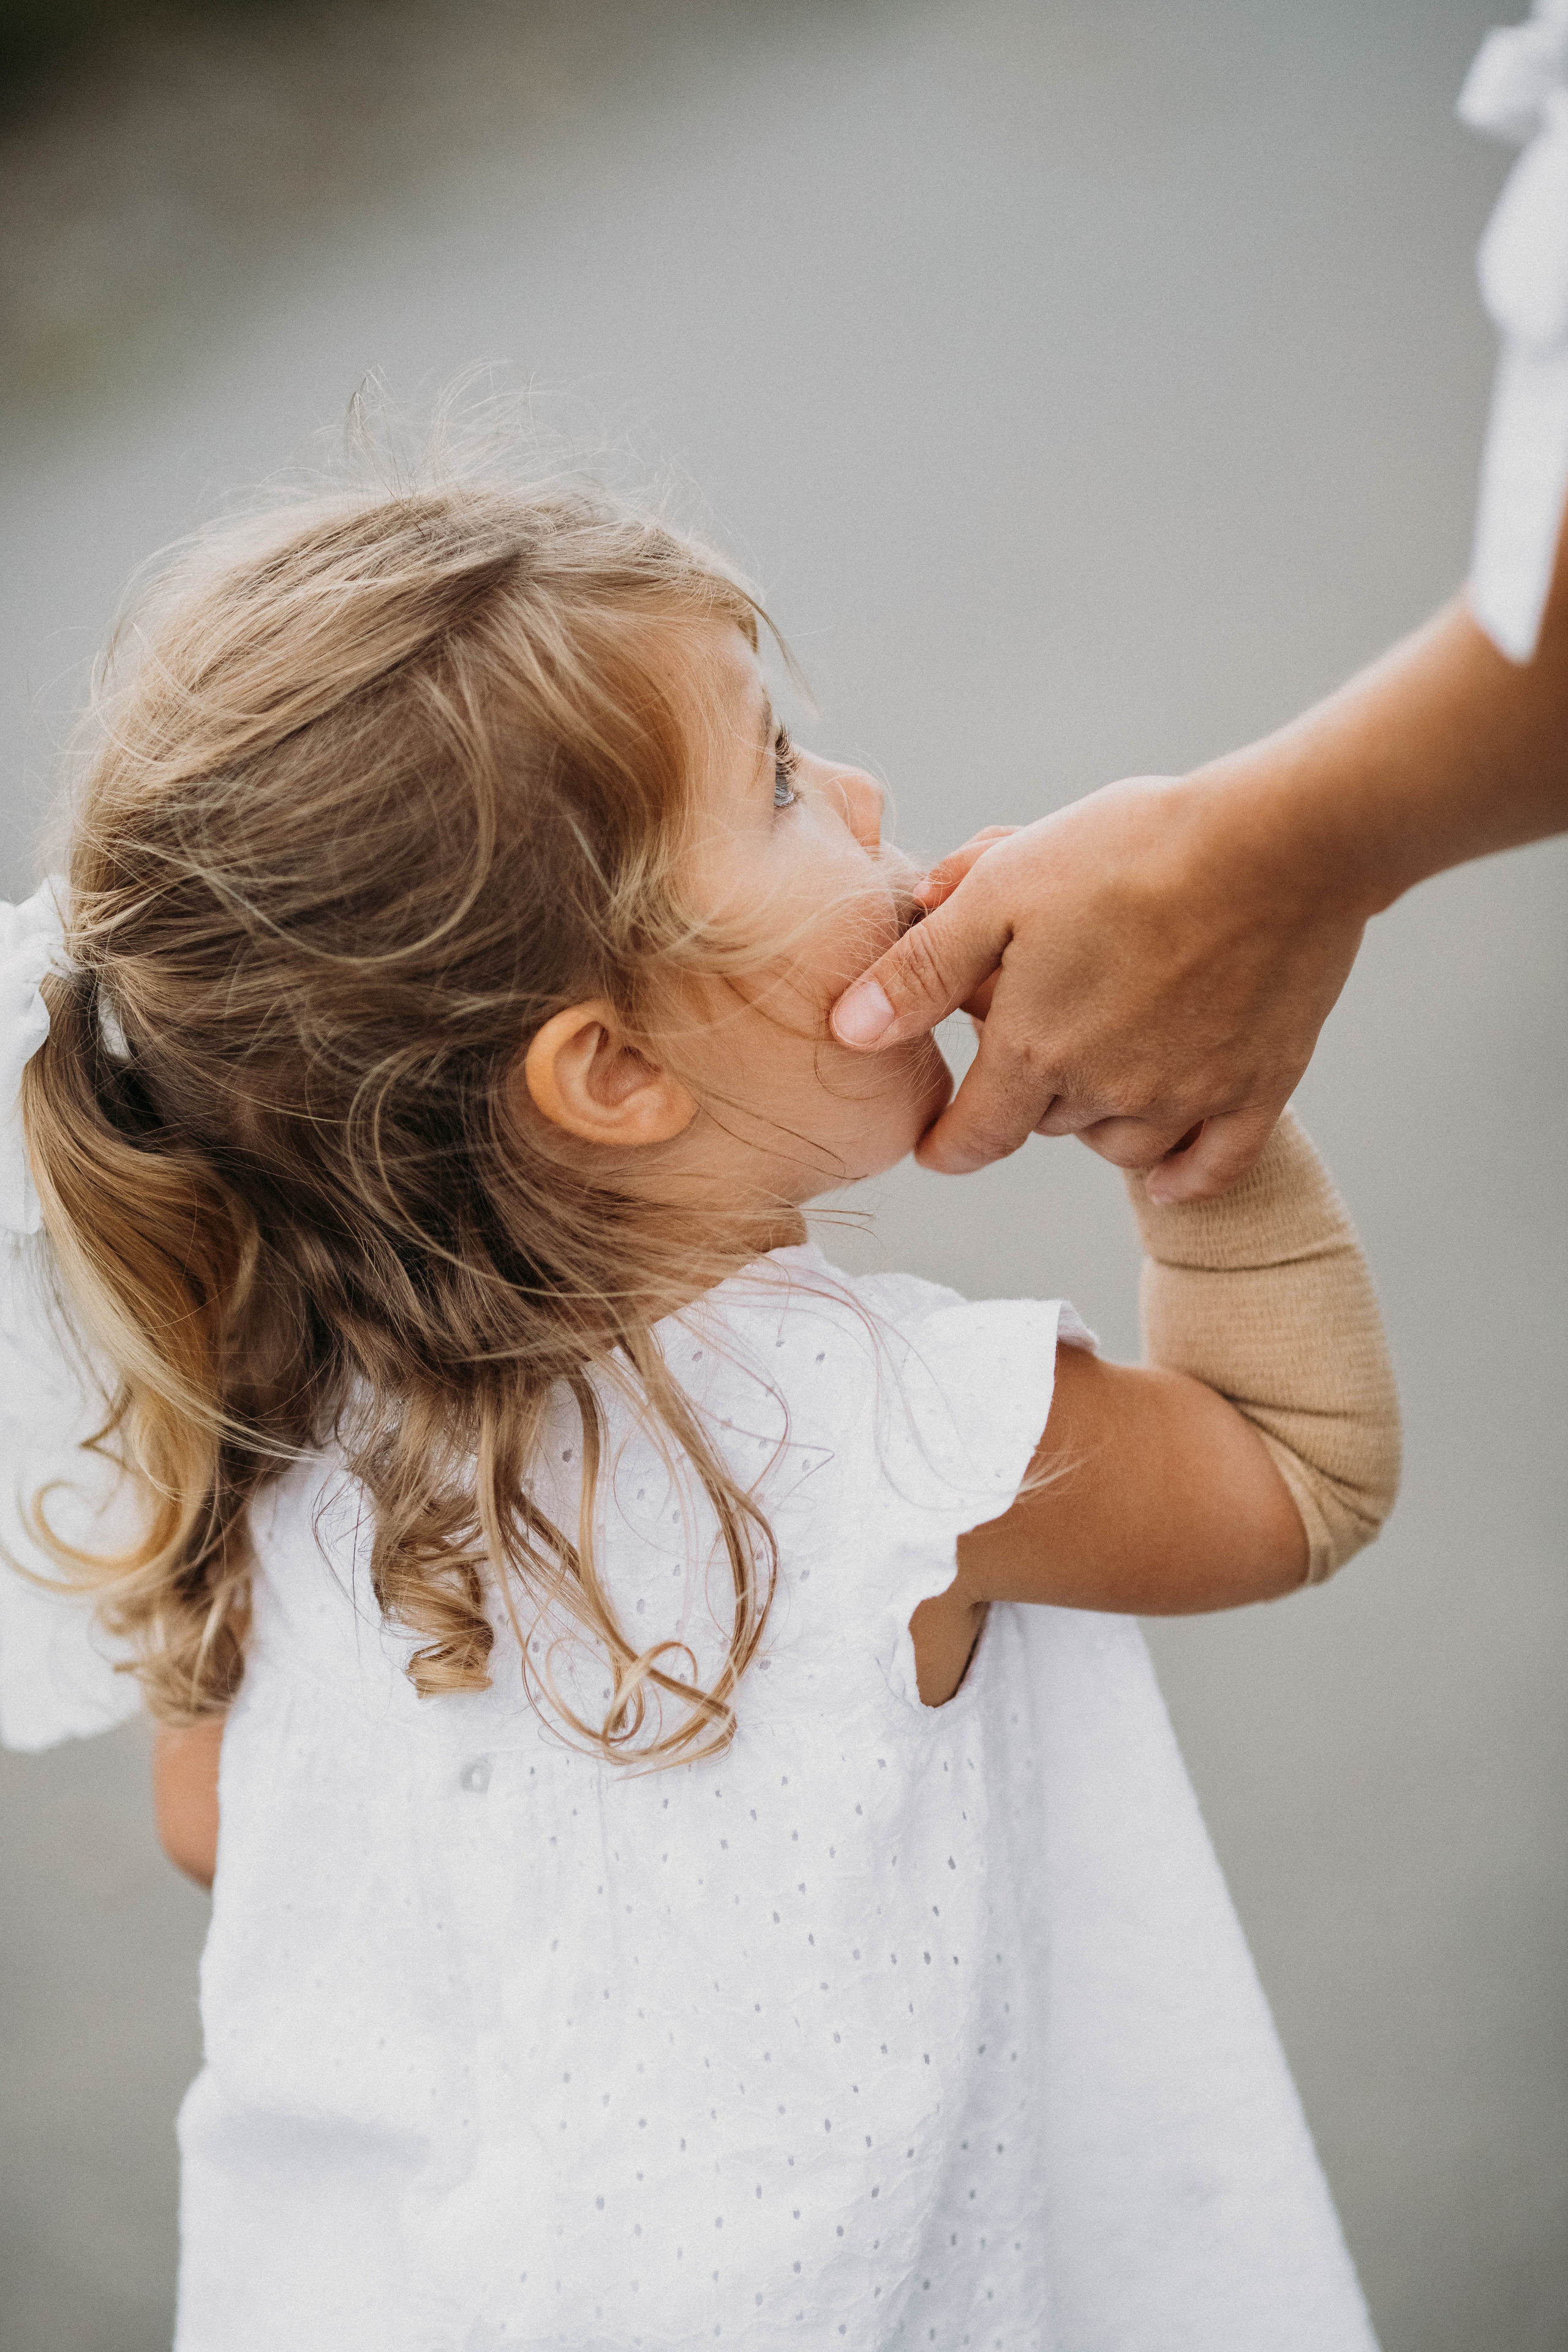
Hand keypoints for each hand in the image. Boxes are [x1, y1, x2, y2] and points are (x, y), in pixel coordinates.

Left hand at [830, 771, 1364, 1199]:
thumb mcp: (999, 891)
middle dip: (1027, 1091)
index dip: (945, 1145)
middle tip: (1036, 1023)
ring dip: (1097, 1122)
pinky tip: (1165, 1170)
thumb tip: (848, 1031)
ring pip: (1120, 1145)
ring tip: (1098, 1066)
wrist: (1276, 841)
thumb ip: (921, 970)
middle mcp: (1108, 1092)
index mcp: (1036, 1052)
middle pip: (1045, 1124)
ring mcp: (1187, 1098)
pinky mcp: (1258, 1088)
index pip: (972, 1137)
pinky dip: (1182, 1175)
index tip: (934, 1146)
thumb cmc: (1129, 850)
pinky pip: (1211, 1165)